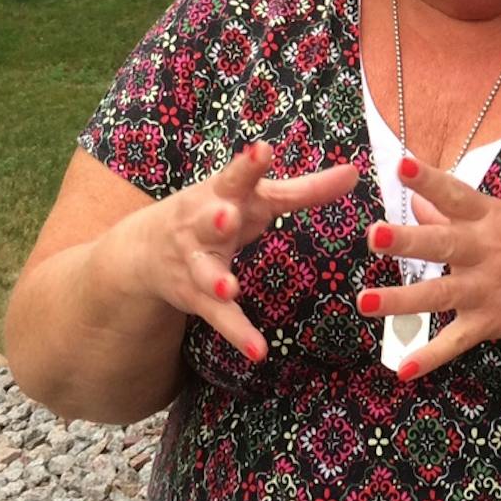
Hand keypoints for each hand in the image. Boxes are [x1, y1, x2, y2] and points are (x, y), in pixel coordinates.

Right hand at [104, 140, 359, 363]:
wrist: (145, 249)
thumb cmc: (217, 211)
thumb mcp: (257, 197)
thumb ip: (306, 189)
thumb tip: (355, 172)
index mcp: (223, 193)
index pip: (236, 175)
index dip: (248, 164)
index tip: (262, 149)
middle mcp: (202, 225)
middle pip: (208, 221)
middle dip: (216, 219)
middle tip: (226, 216)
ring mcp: (196, 262)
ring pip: (205, 272)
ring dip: (216, 280)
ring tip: (231, 288)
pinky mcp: (196, 297)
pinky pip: (218, 316)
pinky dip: (237, 333)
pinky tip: (258, 351)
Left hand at [356, 154, 500, 378]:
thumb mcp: (500, 218)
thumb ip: (453, 212)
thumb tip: (415, 201)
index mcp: (489, 219)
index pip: (455, 194)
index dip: (429, 180)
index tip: (401, 166)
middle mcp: (486, 251)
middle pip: (443, 244)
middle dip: (408, 241)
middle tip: (374, 235)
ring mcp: (487, 289)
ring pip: (440, 295)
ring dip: (402, 300)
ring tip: (365, 301)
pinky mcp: (489, 321)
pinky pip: (455, 341)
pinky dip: (430, 357)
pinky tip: (402, 369)